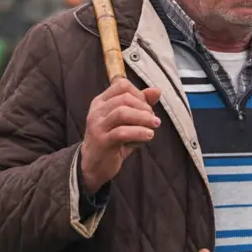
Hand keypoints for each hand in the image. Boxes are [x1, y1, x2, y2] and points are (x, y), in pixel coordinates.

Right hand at [80, 78, 161, 193]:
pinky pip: (122, 133)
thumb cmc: (113, 140)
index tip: (147, 107)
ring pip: (122, 113)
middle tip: (153, 119)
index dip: (139, 93)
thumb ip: (140, 104)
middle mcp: (97, 111)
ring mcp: (98, 126)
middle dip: (144, 107)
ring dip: (143, 118)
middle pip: (124, 98)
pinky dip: (139, 132)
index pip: (121, 85)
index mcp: (101, 102)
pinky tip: (149, 135)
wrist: (94, 166)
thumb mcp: (126, 121)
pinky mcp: (102, 142)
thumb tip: (157, 90)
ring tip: (154, 125)